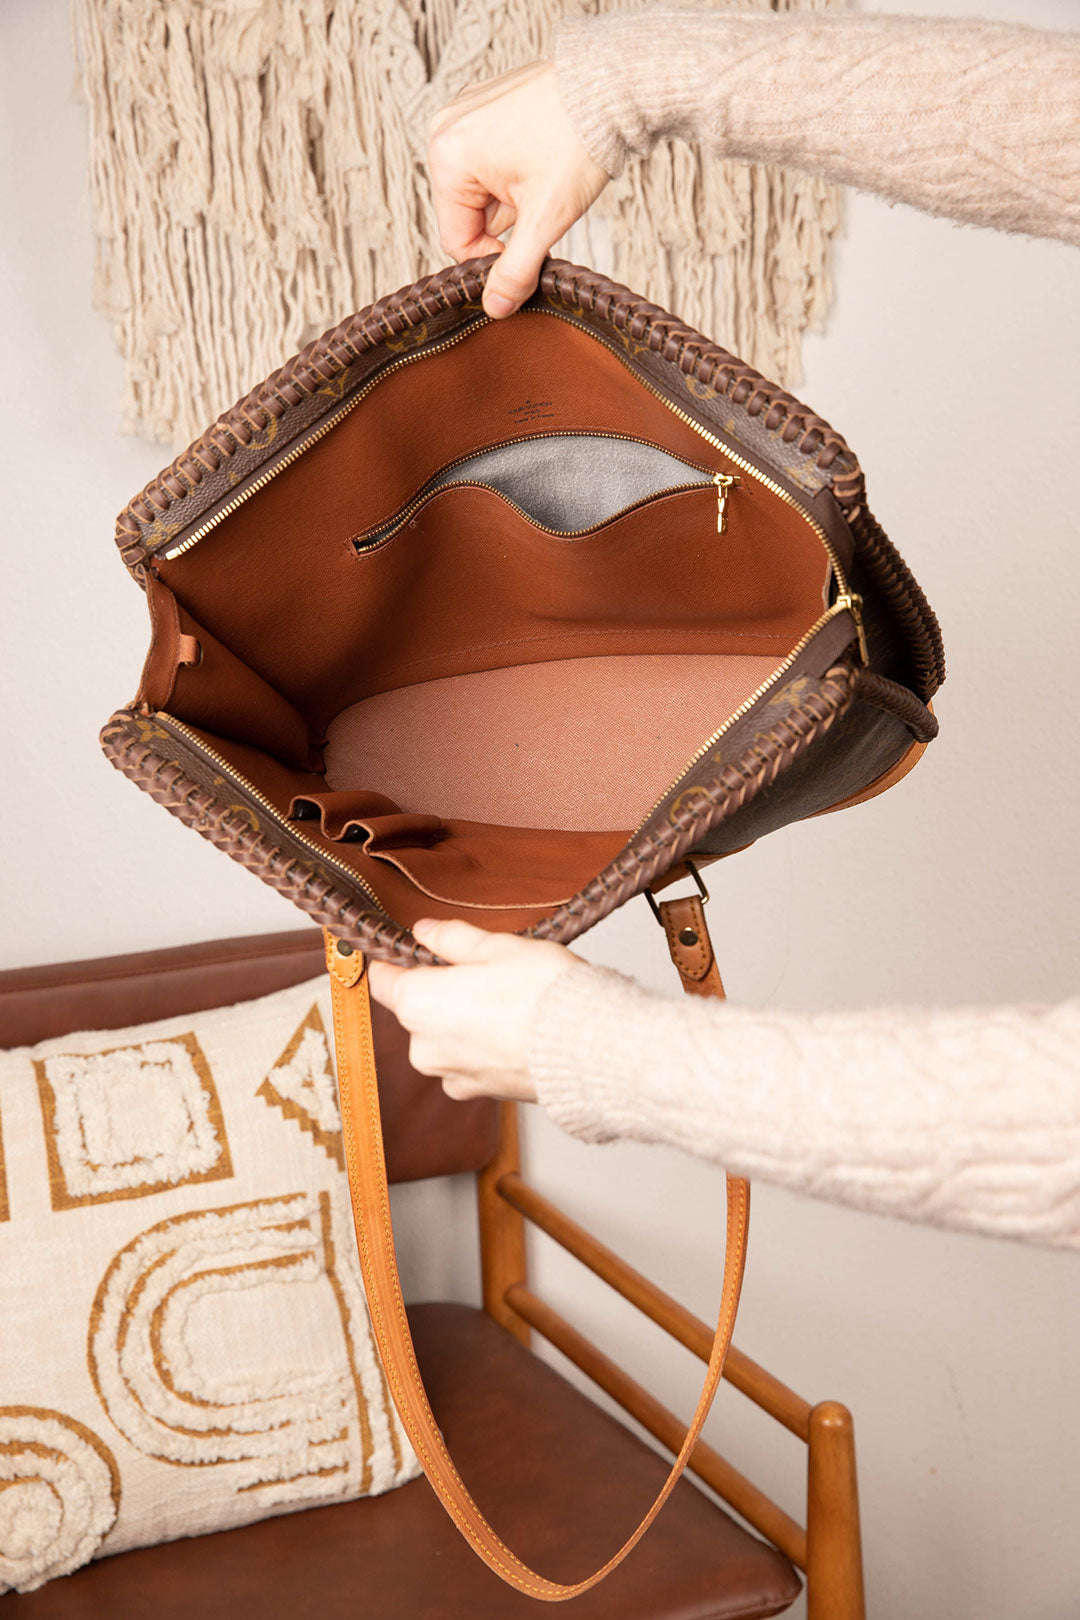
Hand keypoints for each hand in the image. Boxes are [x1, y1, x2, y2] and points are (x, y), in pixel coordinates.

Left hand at [367, 919, 577, 1102]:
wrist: (589, 1046)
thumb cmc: (544, 992)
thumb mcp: (497, 946)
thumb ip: (452, 938)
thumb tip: (425, 931)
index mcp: (418, 1003)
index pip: (382, 981)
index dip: (395, 962)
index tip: (410, 950)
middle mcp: (423, 1046)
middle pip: (416, 1010)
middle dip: (441, 991)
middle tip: (482, 972)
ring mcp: (450, 1075)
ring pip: (443, 1038)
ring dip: (463, 1022)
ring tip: (507, 1003)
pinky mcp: (478, 1093)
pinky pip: (467, 1062)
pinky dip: (482, 1048)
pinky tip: (513, 1031)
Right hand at [428, 59, 608, 319]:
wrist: (613, 86)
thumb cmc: (577, 142)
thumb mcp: (545, 220)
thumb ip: (515, 271)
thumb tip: (494, 309)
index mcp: (448, 156)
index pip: (457, 240)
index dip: (494, 257)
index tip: (530, 250)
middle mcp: (445, 130)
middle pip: (468, 214)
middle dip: (507, 221)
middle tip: (544, 204)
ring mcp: (464, 115)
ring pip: (481, 191)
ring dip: (514, 199)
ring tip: (546, 177)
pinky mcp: (484, 108)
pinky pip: (489, 162)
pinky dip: (515, 174)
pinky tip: (541, 161)